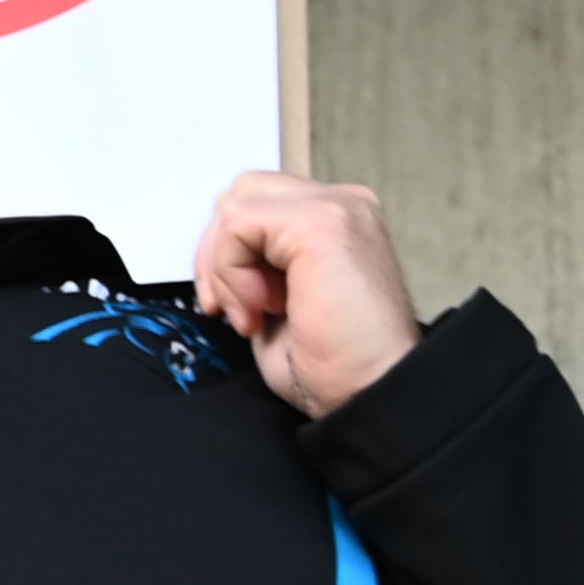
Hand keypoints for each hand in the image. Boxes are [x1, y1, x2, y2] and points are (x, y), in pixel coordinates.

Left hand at [192, 171, 424, 418]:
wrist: (369, 390)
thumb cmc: (332, 361)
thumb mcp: (275, 298)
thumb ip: (255, 260)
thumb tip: (214, 248)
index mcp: (336, 220)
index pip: (255, 202)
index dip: (227, 253)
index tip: (228, 305)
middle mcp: (343, 204)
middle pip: (241, 193)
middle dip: (219, 254)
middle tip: (235, 309)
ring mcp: (337, 207)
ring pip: (234, 206)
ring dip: (227, 269)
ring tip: (257, 312)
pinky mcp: (323, 221)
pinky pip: (237, 225)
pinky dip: (232, 273)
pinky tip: (263, 308)